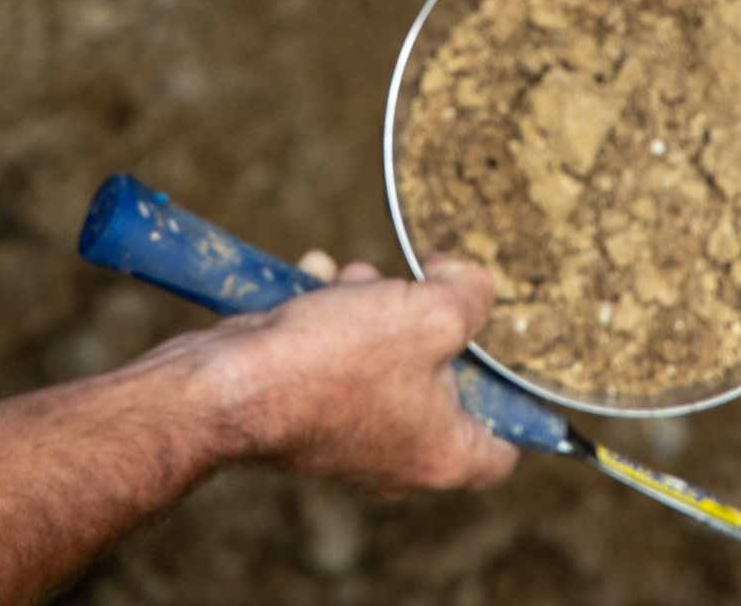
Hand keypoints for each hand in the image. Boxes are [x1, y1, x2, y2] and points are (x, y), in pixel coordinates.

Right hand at [203, 253, 517, 495]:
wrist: (227, 385)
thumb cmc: (334, 364)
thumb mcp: (429, 313)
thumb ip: (471, 293)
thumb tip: (473, 283)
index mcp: (441, 455)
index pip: (503, 453)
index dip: (513, 405)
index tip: (501, 360)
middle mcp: (396, 458)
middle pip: (440, 385)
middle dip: (426, 324)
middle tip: (413, 292)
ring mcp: (346, 437)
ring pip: (383, 359)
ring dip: (373, 307)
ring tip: (354, 282)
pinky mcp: (304, 412)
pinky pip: (334, 357)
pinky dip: (328, 314)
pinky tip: (316, 281)